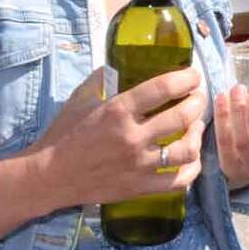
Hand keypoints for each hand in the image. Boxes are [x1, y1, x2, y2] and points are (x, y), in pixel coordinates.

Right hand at [28, 66, 205, 209]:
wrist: (49, 176)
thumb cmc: (63, 135)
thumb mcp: (81, 98)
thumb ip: (103, 78)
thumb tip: (120, 62)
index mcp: (117, 110)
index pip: (163, 88)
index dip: (186, 78)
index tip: (194, 75)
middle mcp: (132, 137)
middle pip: (182, 116)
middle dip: (198, 102)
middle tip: (199, 97)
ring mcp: (138, 165)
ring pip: (186, 149)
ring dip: (197, 134)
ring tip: (197, 126)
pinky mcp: (139, 187)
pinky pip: (178, 181)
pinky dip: (191, 169)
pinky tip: (192, 158)